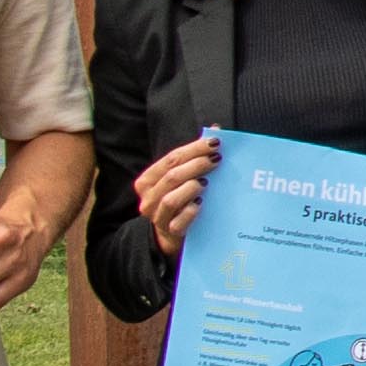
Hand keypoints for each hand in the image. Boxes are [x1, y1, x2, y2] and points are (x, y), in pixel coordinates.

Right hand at [135, 131, 220, 256]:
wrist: (172, 235)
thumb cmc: (179, 200)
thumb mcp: (181, 178)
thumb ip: (193, 156)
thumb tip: (215, 130)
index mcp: (148, 180)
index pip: (171, 158)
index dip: (193, 149)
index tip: (215, 142)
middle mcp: (148, 198)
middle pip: (172, 176)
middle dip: (196, 165)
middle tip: (217, 159)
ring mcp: (158, 217)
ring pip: (171, 199)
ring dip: (190, 187)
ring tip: (206, 181)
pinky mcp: (169, 233)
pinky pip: (179, 222)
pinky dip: (190, 212)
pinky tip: (201, 203)